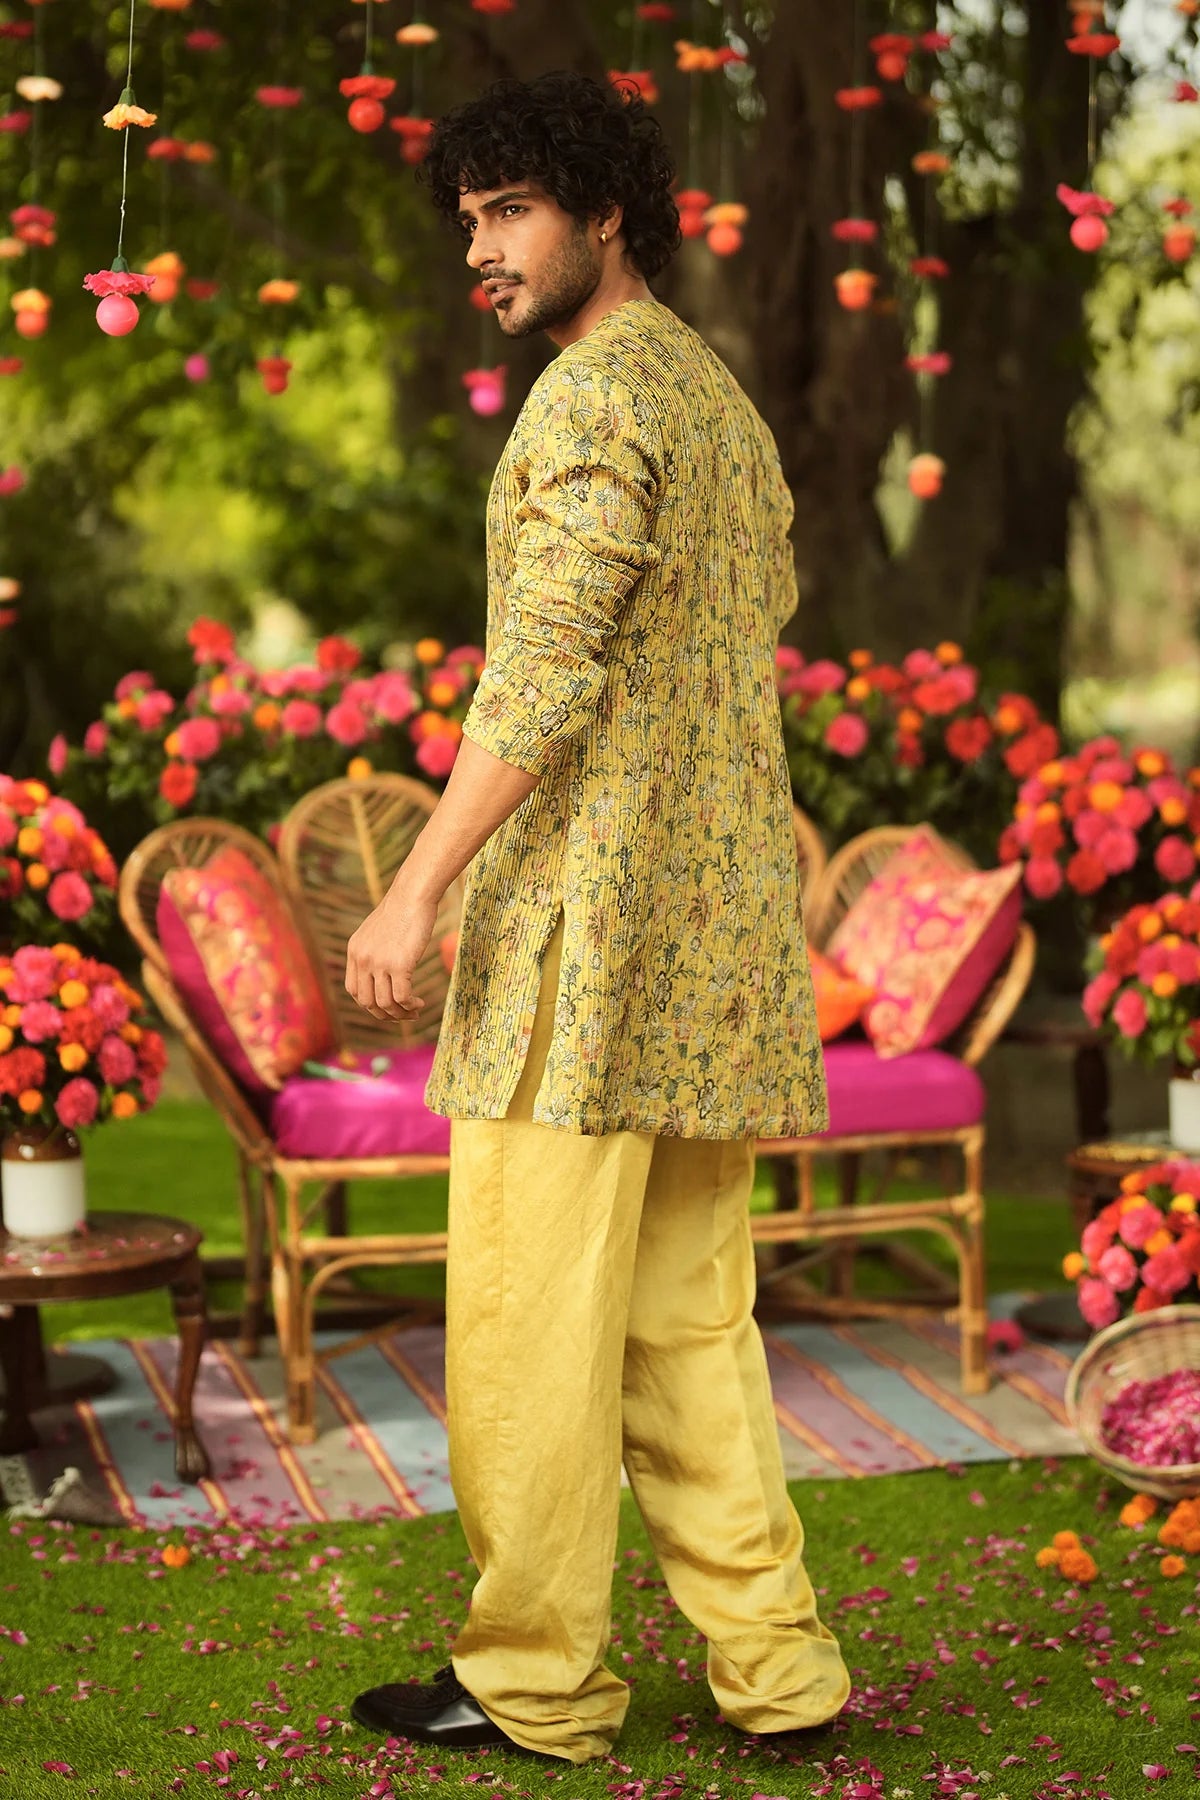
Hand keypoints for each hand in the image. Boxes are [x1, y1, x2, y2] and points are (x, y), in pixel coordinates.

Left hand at [345, 885, 440, 1021]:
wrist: (413, 895)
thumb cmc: (402, 909)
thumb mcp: (378, 931)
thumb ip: (374, 950)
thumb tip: (382, 970)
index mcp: (354, 951)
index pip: (354, 991)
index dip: (370, 1005)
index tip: (387, 1007)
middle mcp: (363, 959)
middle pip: (367, 1002)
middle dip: (385, 1015)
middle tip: (403, 1015)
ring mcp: (380, 963)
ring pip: (385, 1003)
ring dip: (400, 1014)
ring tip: (414, 1011)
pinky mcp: (400, 964)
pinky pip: (402, 997)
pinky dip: (410, 1006)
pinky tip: (419, 1003)